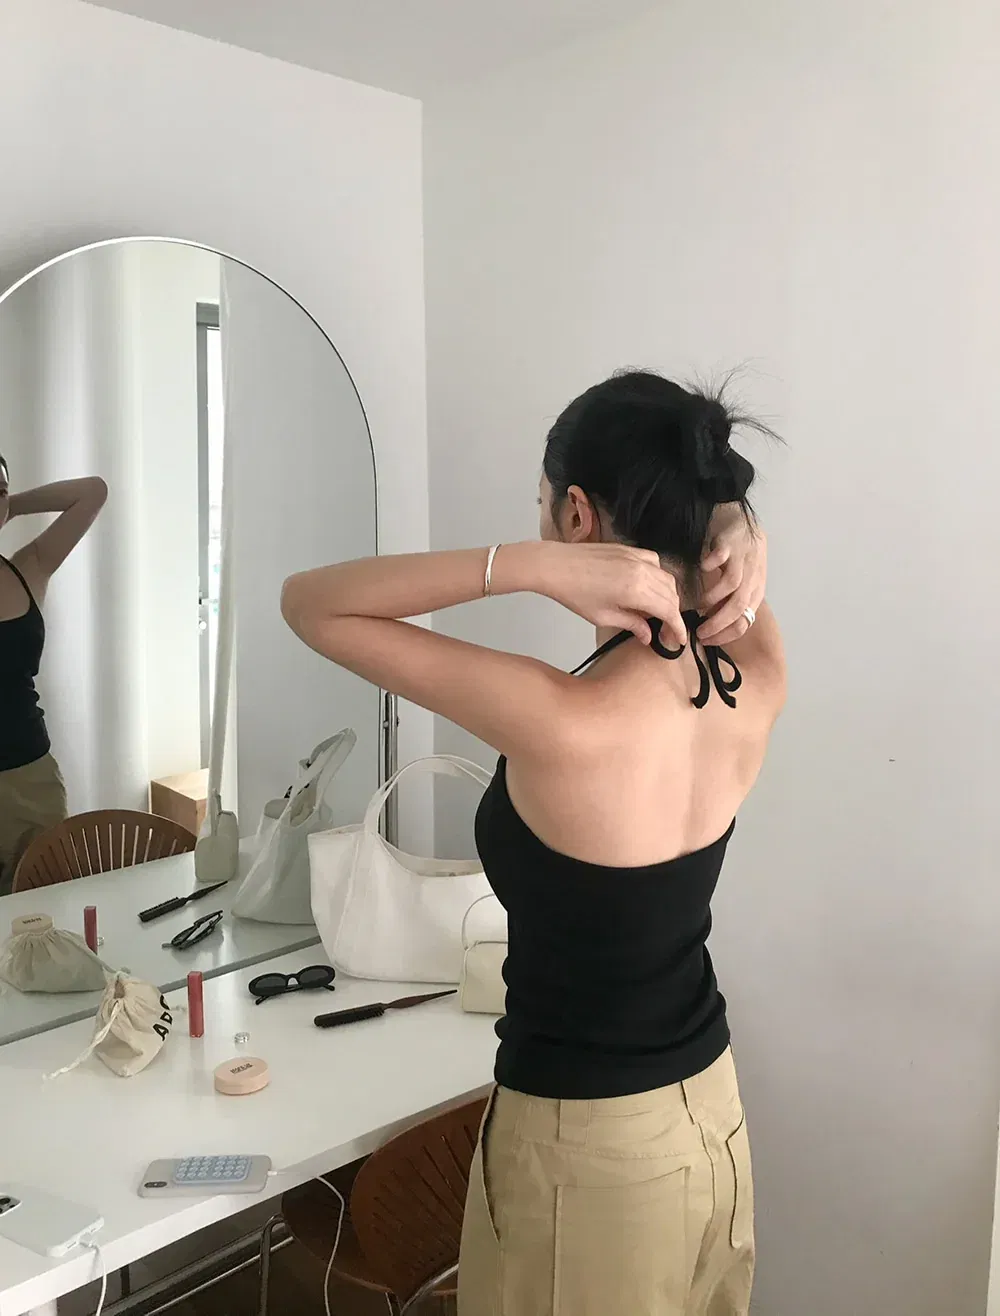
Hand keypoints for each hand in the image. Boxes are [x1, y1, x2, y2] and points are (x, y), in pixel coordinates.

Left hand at [534, 542, 686, 646]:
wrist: (555, 566)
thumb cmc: (574, 594)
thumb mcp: (603, 617)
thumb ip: (631, 625)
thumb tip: (648, 636)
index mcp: (636, 591)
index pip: (668, 610)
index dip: (677, 627)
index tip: (678, 639)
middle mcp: (642, 571)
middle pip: (671, 594)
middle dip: (673, 614)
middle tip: (666, 630)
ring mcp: (637, 557)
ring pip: (667, 578)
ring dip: (668, 596)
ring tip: (657, 611)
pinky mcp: (630, 550)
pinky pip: (656, 562)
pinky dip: (659, 576)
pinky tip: (649, 587)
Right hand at [697, 508, 765, 646]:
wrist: (743, 520)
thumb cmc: (741, 556)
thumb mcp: (743, 582)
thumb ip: (732, 602)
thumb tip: (714, 627)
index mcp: (756, 591)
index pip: (745, 621)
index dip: (726, 635)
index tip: (706, 641)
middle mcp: (752, 578)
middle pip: (737, 607)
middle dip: (717, 624)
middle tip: (699, 632)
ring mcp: (742, 560)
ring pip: (731, 586)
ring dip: (712, 599)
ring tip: (697, 606)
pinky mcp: (729, 544)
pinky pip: (721, 556)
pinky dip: (711, 565)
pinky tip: (702, 569)